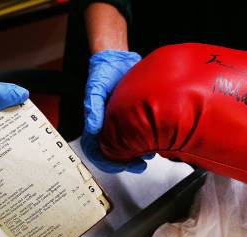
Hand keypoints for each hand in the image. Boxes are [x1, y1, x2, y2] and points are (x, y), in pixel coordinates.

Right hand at [81, 50, 153, 172]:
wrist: (119, 60)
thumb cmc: (102, 73)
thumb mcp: (95, 89)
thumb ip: (92, 109)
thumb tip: (92, 128)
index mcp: (95, 124)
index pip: (96, 150)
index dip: (107, 162)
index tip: (120, 166)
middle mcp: (107, 126)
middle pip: (113, 154)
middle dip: (126, 164)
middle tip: (139, 165)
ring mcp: (120, 123)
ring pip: (126, 147)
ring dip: (137, 155)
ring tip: (148, 155)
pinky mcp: (133, 118)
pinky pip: (137, 136)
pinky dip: (144, 142)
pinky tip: (153, 141)